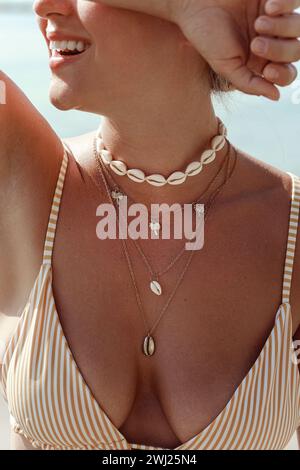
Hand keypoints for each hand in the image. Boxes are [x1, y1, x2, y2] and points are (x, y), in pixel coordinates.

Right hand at [174, 0, 299, 99]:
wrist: (194, 4)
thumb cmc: (206, 35)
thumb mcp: (225, 67)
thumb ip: (249, 84)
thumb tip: (275, 96)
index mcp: (259, 60)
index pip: (286, 73)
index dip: (283, 75)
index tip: (267, 71)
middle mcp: (269, 39)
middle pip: (295, 51)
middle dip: (279, 51)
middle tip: (256, 44)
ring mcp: (275, 16)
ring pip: (298, 28)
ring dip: (281, 28)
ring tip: (258, 22)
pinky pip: (295, 2)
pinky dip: (285, 6)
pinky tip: (267, 6)